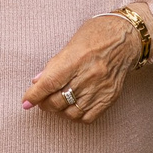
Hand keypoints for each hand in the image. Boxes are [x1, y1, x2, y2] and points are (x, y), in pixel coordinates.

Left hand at [23, 9, 147, 123]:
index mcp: (77, 58)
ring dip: (59, 111)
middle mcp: (90, 75)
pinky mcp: (110, 97)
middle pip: (58, 101)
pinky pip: (88, 117)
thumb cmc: (97, 34)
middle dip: (44, 103)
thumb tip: (37, 82)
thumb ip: (54, 65)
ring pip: (71, 113)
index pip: (50, 82)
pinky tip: (72, 107)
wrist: (127, 37)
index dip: (34, 95)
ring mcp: (101, 88)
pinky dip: (76, 116)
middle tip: (41, 100)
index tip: (25, 102)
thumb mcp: (71, 43)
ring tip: (56, 103)